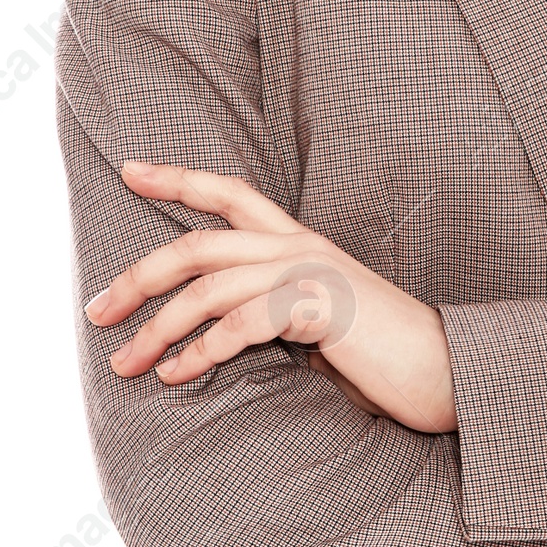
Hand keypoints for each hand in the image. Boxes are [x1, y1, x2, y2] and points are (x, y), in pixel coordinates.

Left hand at [83, 162, 456, 433]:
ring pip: (208, 288)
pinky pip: (241, 326)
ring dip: (157, 329)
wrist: (450, 371)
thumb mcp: (319, 323)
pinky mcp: (321, 310)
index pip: (231, 193)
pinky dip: (200, 353)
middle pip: (197, 244)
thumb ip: (273, 313)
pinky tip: (179, 376)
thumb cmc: (385, 357)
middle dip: (137, 276)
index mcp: (300, 243)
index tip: (128, 170)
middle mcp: (301, 248)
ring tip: (126, 363)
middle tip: (95, 312)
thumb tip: (217, 333)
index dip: (177, 178)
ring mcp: (312, 275)